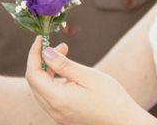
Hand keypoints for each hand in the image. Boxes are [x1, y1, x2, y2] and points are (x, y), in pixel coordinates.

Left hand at [25, 37, 156, 124]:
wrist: (124, 122)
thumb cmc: (111, 99)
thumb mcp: (88, 76)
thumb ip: (64, 65)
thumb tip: (45, 53)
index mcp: (58, 100)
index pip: (33, 75)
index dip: (33, 55)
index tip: (41, 39)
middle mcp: (53, 110)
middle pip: (34, 83)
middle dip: (41, 60)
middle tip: (60, 47)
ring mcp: (57, 116)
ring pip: (41, 90)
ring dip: (47, 70)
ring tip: (65, 55)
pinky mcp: (63, 117)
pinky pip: (49, 97)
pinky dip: (53, 82)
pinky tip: (68, 74)